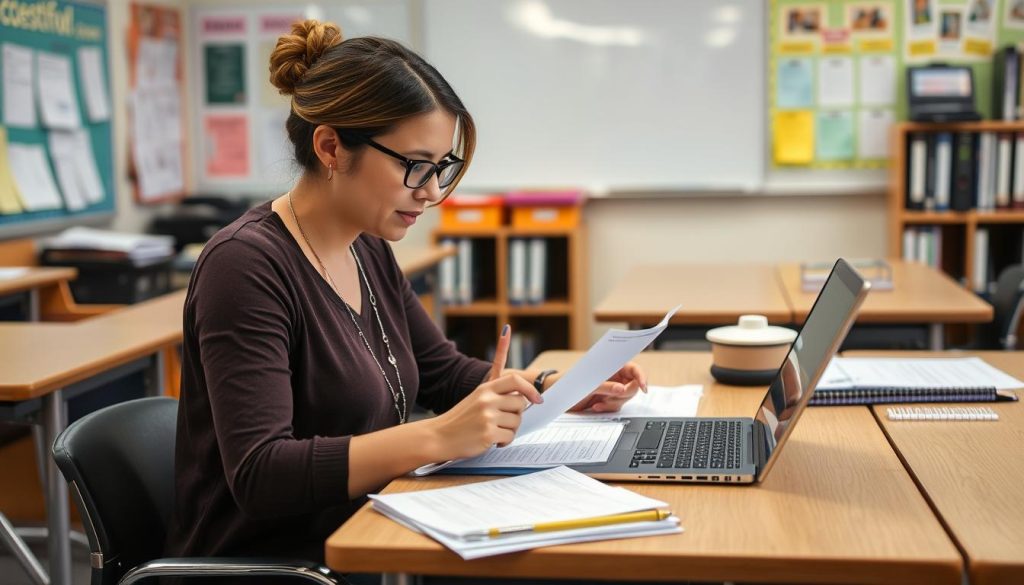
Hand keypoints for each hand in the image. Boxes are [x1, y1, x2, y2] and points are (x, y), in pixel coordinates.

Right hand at [430, 324, 542, 458]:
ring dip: (510, 430)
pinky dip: (504, 442)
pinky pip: (510, 436)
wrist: (439, 436)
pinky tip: (492, 441)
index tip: (537, 399)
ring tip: (495, 432)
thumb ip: (495, 391)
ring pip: (516, 422)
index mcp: (485, 389)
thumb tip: (516, 377)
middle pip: (520, 404)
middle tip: (504, 422)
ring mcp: (487, 416)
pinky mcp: (488, 433)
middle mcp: (487, 400)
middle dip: (517, 415)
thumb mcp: (475, 397)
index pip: (515, 381)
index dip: (530, 389)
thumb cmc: (459, 419)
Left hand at [565, 362, 647, 412]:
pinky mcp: (608, 400)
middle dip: (623, 394)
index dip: (641, 376)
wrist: (559, 397)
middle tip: (612, 396)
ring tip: (598, 402)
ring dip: (613, 402)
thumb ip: (606, 386)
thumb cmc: (571, 383)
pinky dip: (607, 408)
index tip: (643, 386)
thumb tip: (622, 389)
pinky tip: (595, 406)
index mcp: (612, 366)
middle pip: (633, 386)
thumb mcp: (588, 385)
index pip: (634, 368)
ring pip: (625, 398)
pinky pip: (617, 406)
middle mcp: (615, 376)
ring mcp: (612, 388)